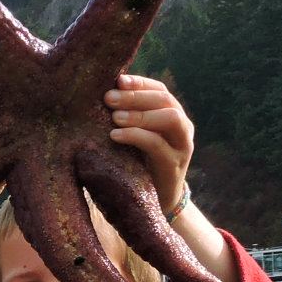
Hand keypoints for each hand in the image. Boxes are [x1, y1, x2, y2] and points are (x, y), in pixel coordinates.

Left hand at [106, 74, 192, 211]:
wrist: (155, 202)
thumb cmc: (137, 165)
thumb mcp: (133, 138)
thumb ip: (124, 119)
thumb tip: (99, 95)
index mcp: (172, 115)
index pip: (160, 90)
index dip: (140, 83)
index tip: (118, 79)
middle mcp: (182, 127)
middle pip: (165, 100)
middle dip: (136, 96)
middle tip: (109, 98)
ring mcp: (182, 145)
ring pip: (169, 118)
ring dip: (139, 114)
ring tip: (114, 117)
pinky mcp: (174, 165)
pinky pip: (158, 144)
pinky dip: (136, 136)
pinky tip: (115, 136)